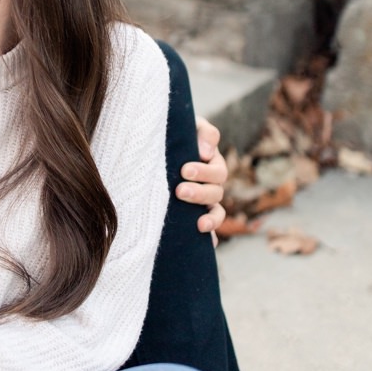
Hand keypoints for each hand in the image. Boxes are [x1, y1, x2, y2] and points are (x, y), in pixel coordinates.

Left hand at [176, 115, 226, 240]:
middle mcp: (210, 183)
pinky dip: (211, 237)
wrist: (154, 146)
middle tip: (180, 190)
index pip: (217, 171)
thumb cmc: (173, 134)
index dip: (205, 172)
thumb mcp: (188, 126)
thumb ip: (202, 132)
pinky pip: (209, 230)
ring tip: (198, 223)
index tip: (184, 170)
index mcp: (211, 162)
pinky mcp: (195, 214)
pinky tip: (209, 244)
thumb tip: (207, 151)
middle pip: (216, 192)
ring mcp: (203, 201)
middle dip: (199, 192)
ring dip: (210, 219)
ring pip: (216, 212)